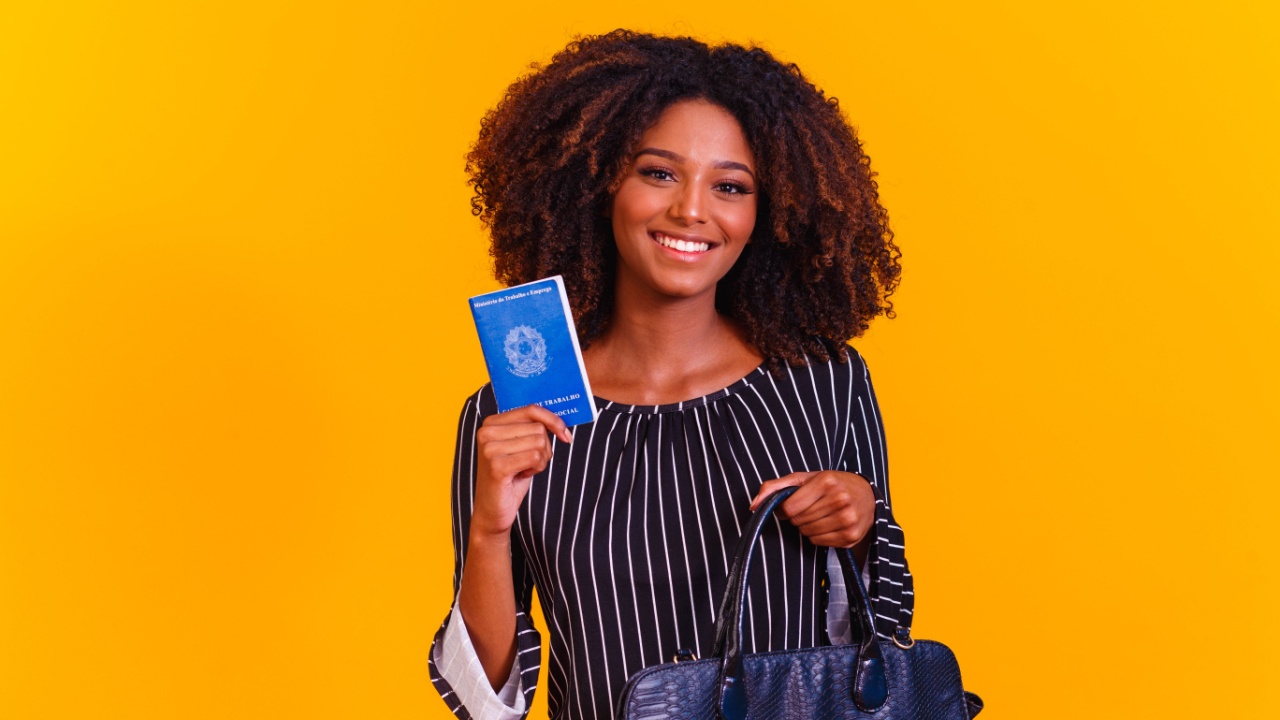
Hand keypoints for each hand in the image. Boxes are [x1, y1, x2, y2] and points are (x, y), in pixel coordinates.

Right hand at [471, 405, 572, 538]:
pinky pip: (535, 457)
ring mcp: (490, 448)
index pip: (531, 409)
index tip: (565, 435)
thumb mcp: (520, 447)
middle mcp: (487, 432)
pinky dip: (536, 469)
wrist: (492, 510)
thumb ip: (532, 428)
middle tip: (530, 463)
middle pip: (538, 428)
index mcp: (491, 422)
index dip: (553, 421)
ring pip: (539, 443)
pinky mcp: (497, 466)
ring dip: (540, 460)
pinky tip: (522, 476)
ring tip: (524, 470)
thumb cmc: (510, 477)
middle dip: (545, 448)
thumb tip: (560, 421)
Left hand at [750, 470, 874, 547]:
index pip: (790, 508)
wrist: (866, 494)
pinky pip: (819, 543)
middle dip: (798, 516)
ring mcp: (848, 520)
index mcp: (827, 481)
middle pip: (798, 521)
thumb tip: (752, 505)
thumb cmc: (831, 484)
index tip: (794, 503)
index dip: (786, 508)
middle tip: (810, 507)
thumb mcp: (804, 478)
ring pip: (807, 533)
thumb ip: (774, 487)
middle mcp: (840, 500)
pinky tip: (828, 524)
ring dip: (807, 526)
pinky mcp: (851, 536)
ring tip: (820, 514)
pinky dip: (818, 536)